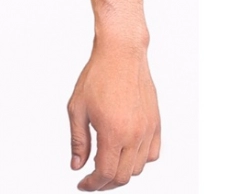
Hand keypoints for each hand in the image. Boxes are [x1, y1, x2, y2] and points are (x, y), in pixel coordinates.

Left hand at [67, 41, 159, 189]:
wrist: (121, 53)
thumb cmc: (97, 75)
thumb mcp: (77, 108)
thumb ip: (78, 141)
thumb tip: (77, 166)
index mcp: (113, 133)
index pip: (105, 173)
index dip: (92, 184)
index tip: (83, 185)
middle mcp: (134, 136)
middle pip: (122, 176)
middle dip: (105, 183)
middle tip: (92, 179)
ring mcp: (148, 130)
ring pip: (137, 168)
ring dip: (121, 172)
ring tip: (106, 164)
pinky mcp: (156, 123)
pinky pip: (152, 154)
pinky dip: (139, 160)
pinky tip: (125, 153)